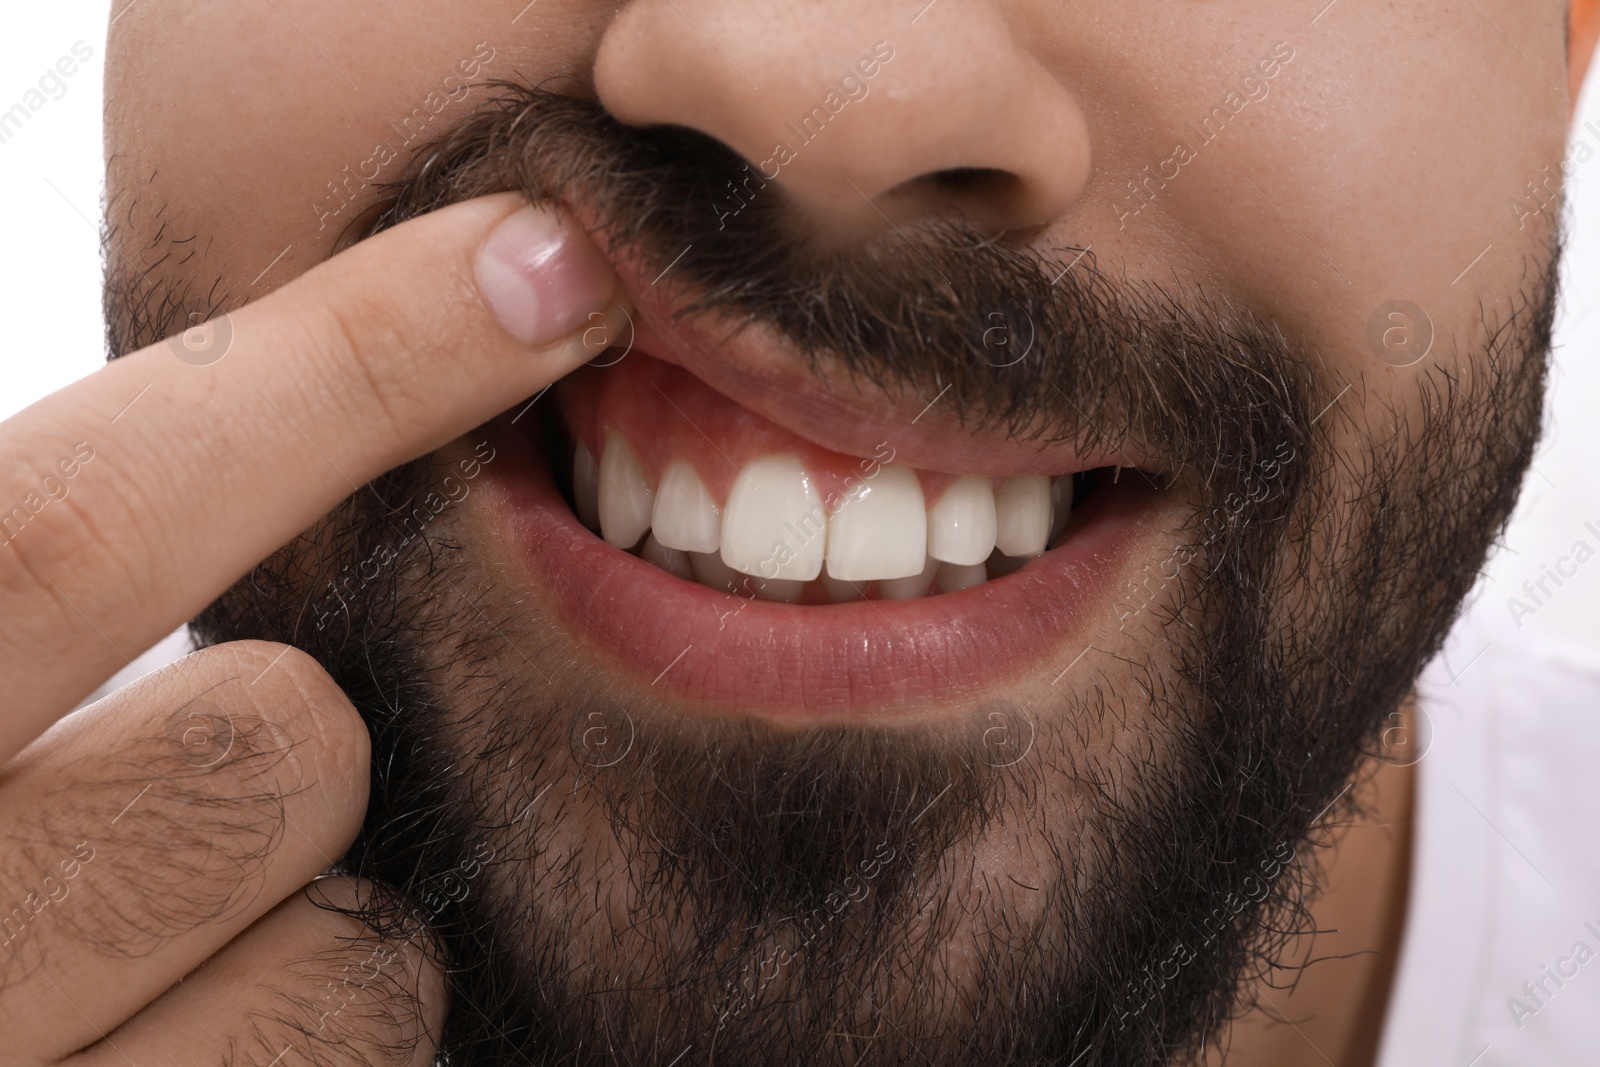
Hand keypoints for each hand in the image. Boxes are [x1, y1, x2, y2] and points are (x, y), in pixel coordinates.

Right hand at [0, 194, 623, 1062]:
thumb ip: (45, 567)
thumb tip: (369, 364)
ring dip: (330, 910)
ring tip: (180, 939)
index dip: (341, 367)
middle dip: (303, 724)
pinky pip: (361, 1061)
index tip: (542, 264)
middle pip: (269, 745)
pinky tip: (204, 1029)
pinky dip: (333, 1028)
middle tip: (212, 766)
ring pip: (353, 956)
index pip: (71, 524)